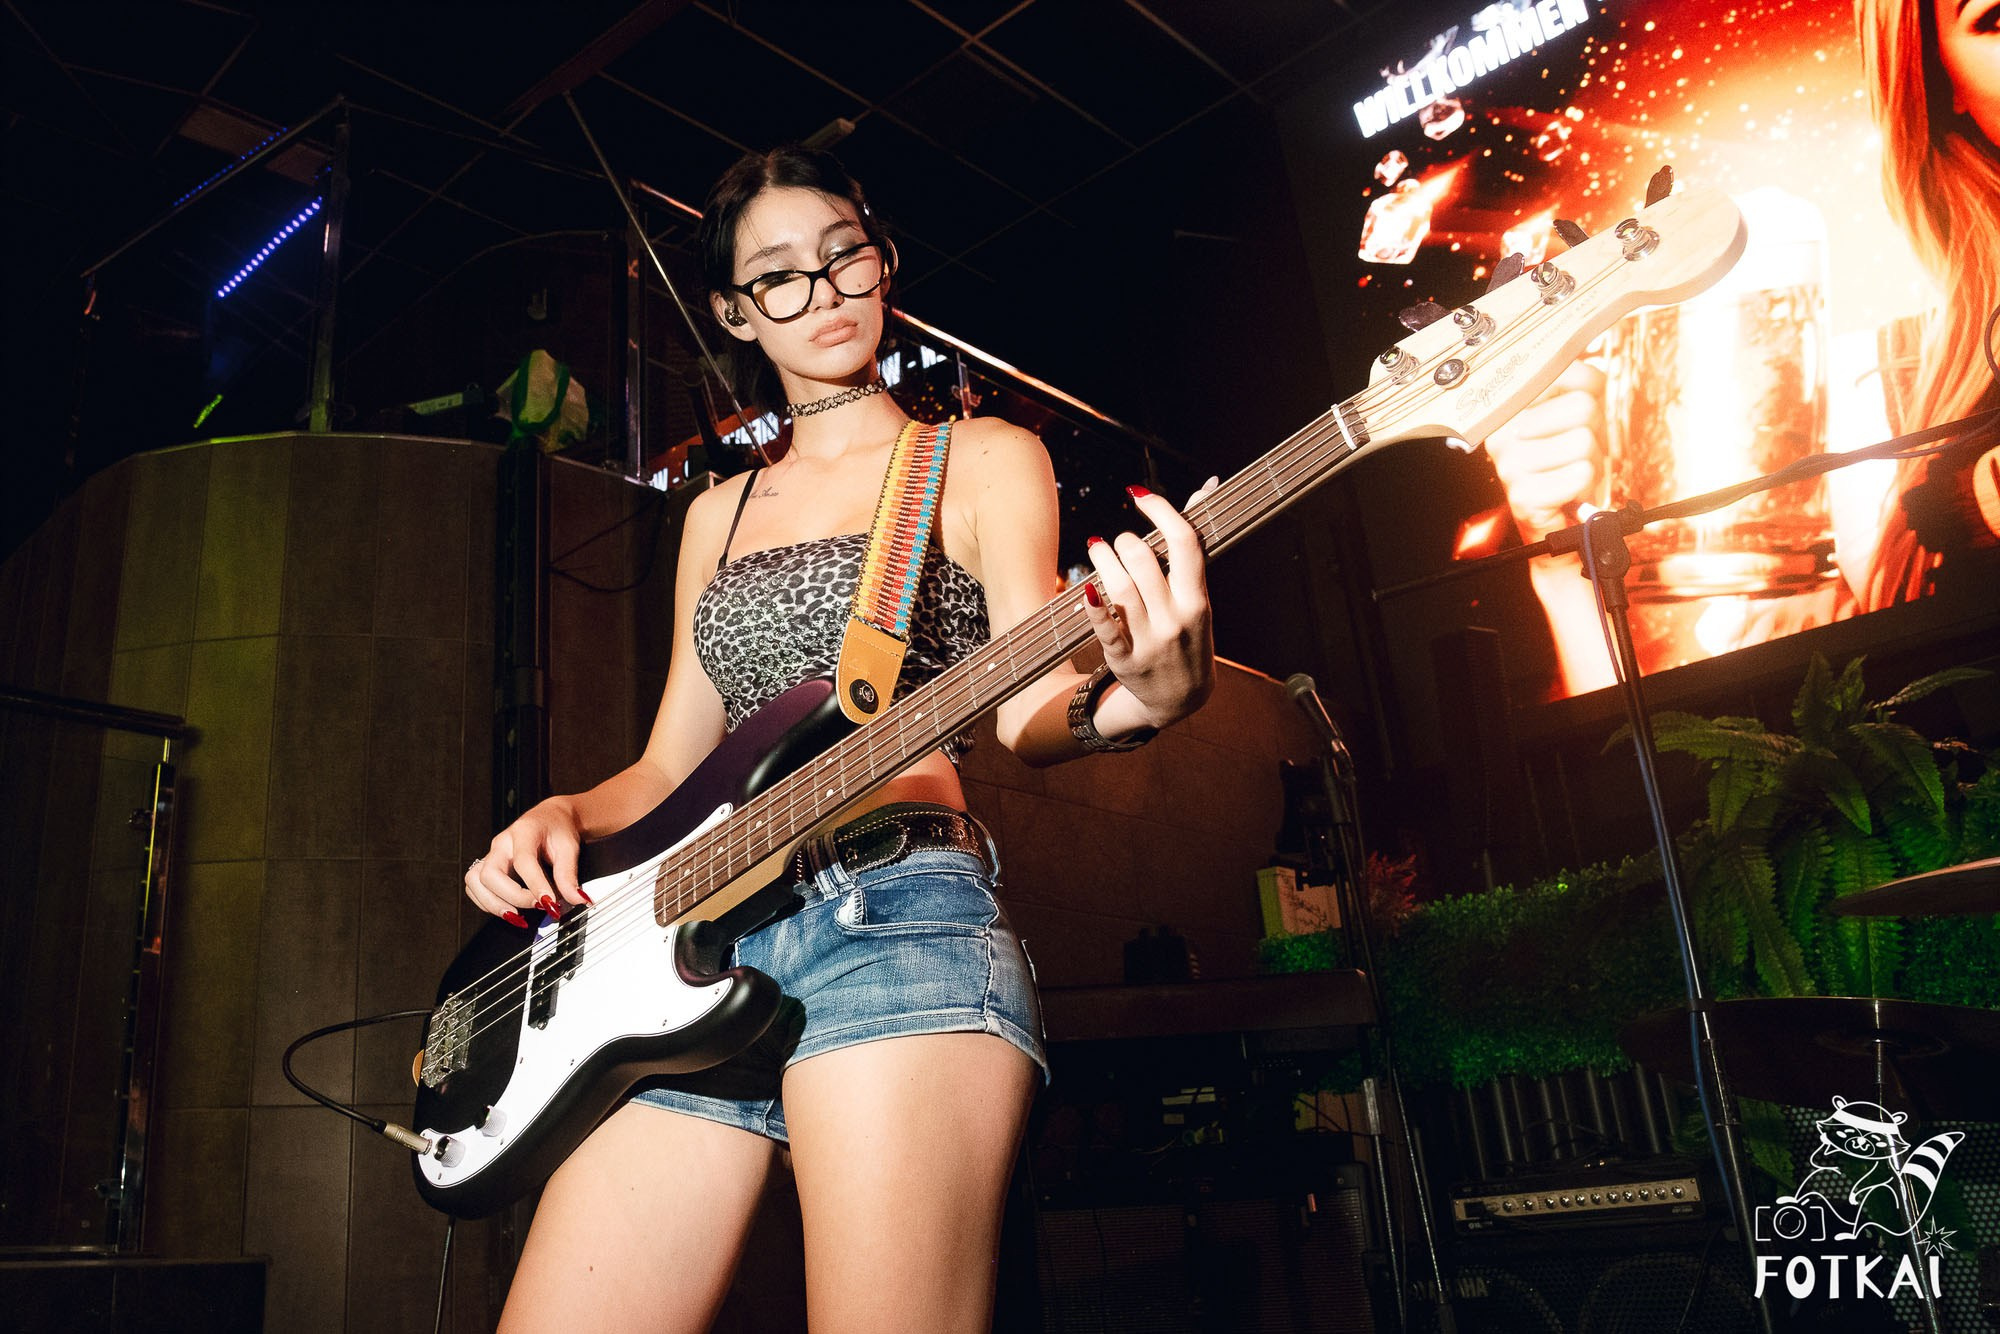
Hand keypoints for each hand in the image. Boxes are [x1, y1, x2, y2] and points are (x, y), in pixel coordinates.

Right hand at [465, 797, 588, 923]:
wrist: (550, 819)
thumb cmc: (557, 830)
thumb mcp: (570, 848)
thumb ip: (570, 875)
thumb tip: (578, 899)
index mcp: (524, 832)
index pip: (524, 861)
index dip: (536, 885)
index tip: (550, 904)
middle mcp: (502, 843)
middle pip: (490, 873)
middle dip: (512, 897)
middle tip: (537, 906)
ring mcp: (492, 854)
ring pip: (475, 881)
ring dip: (493, 903)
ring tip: (517, 916)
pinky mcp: (487, 866)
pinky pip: (474, 887)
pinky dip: (487, 902)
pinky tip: (508, 908)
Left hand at [1080, 479, 1217, 728]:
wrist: (1181, 698)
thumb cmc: (1188, 634)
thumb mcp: (1197, 596)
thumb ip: (1192, 546)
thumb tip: (1207, 485)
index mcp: (1197, 600)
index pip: (1184, 542)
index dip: (1160, 510)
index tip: (1138, 495)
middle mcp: (1175, 619)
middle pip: (1143, 560)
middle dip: (1124, 541)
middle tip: (1119, 543)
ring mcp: (1149, 641)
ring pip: (1119, 587)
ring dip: (1102, 560)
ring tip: (1097, 550)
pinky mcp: (1124, 659)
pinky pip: (1104, 626)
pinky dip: (1093, 604)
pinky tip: (1087, 587)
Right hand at [1482, 360, 1607, 536]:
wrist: (1562, 521)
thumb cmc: (1570, 465)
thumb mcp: (1578, 415)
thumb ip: (1582, 382)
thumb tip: (1590, 365)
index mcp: (1512, 405)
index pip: (1571, 373)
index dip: (1589, 395)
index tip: (1576, 416)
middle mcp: (1503, 431)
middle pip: (1582, 407)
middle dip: (1593, 432)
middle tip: (1575, 452)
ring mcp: (1510, 463)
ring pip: (1584, 442)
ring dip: (1590, 462)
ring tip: (1571, 470)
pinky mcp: (1523, 494)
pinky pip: (1580, 473)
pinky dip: (1584, 485)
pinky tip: (1567, 491)